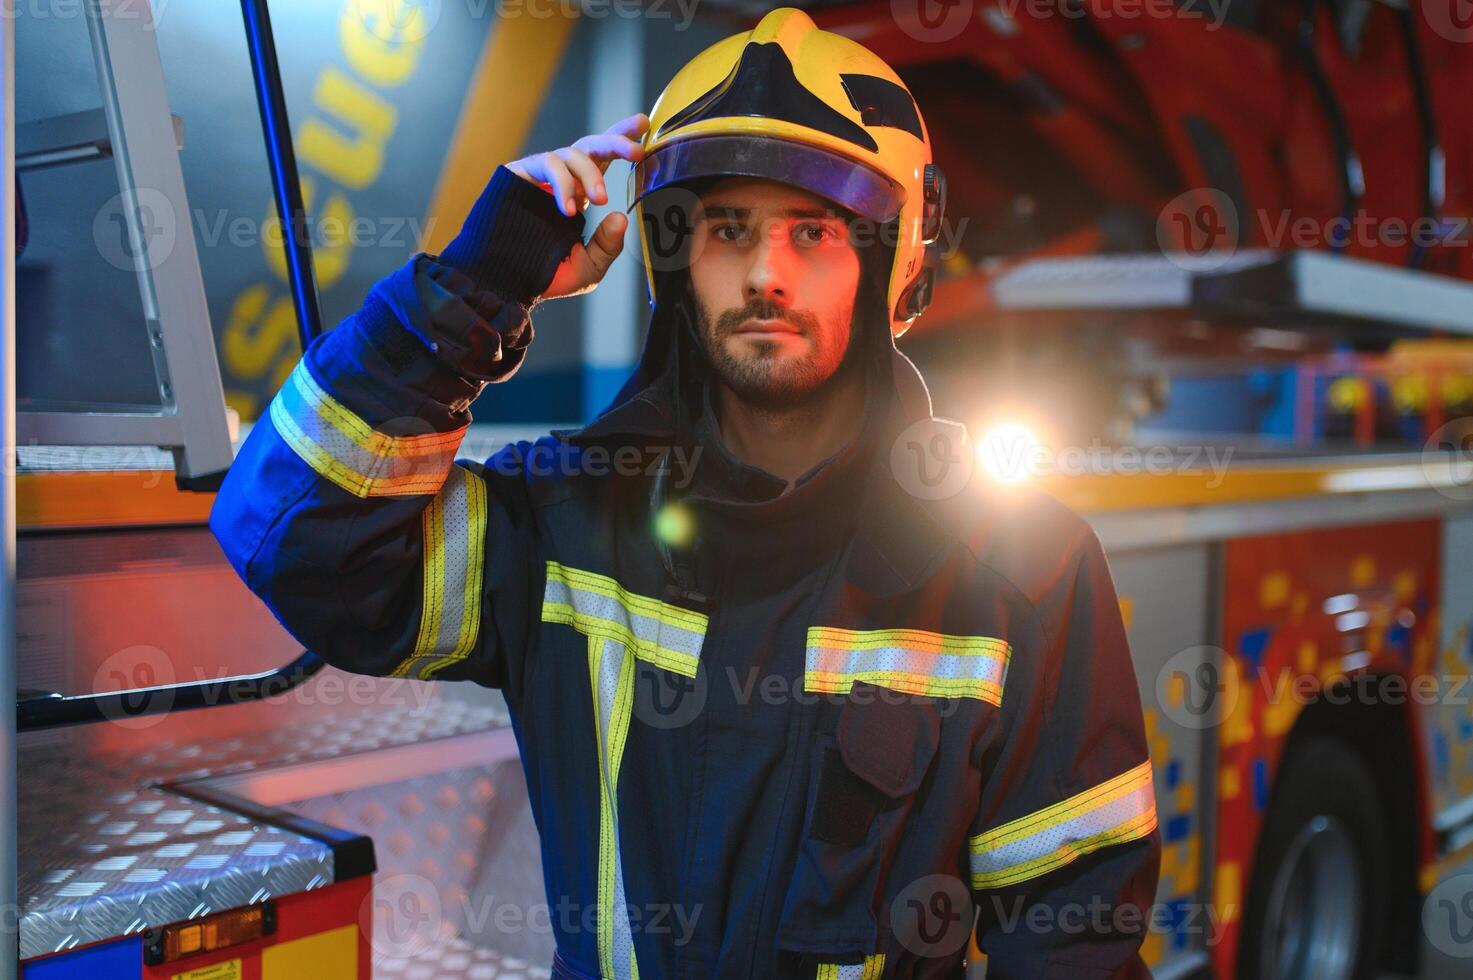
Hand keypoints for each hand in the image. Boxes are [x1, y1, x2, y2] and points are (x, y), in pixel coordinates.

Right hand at [507, 112, 649, 299]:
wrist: (504, 283)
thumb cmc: (545, 275)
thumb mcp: (588, 267)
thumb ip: (608, 246)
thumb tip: (621, 217)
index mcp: (581, 193)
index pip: (603, 158)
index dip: (622, 139)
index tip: (645, 125)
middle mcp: (562, 179)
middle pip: (591, 144)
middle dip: (616, 141)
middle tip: (637, 150)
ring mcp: (540, 175)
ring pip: (571, 153)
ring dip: (590, 174)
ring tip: (599, 200)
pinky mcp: (518, 174)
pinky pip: (546, 164)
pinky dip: (562, 183)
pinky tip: (567, 209)